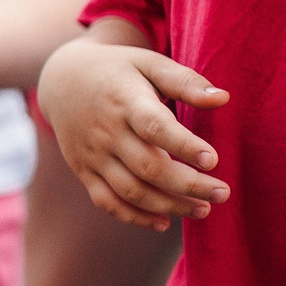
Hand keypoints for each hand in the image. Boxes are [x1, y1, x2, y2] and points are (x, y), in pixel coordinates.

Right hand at [37, 39, 228, 230]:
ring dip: (169, 205)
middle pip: (148, 167)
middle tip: (222, 193)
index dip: (183, 146)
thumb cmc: (118, 70)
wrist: (62, 80)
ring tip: (203, 209)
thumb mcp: (149, 64)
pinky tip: (164, 222)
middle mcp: (106, 132)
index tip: (213, 160)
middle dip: (189, 185)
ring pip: (131, 190)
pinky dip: (134, 218)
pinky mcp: (84, 170)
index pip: (154, 128)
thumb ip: (186, 82)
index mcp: (125, 101)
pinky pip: (107, 201)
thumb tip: (224, 99)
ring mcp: (93, 155)